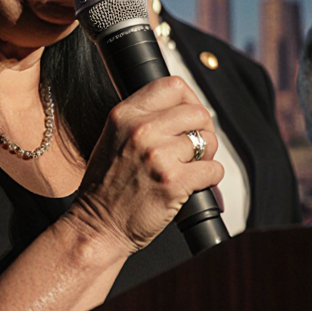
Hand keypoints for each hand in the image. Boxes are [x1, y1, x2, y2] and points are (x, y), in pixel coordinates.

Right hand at [66, 76, 222, 255]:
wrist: (98, 225)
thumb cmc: (106, 186)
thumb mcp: (113, 137)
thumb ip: (142, 118)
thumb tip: (183, 108)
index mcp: (124, 114)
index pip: (172, 85)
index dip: (189, 99)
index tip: (189, 117)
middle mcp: (141, 129)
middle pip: (197, 112)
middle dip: (203, 130)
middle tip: (195, 148)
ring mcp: (158, 155)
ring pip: (208, 141)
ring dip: (207, 156)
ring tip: (190, 167)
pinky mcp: (173, 182)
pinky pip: (213, 170)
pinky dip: (210, 178)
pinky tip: (193, 184)